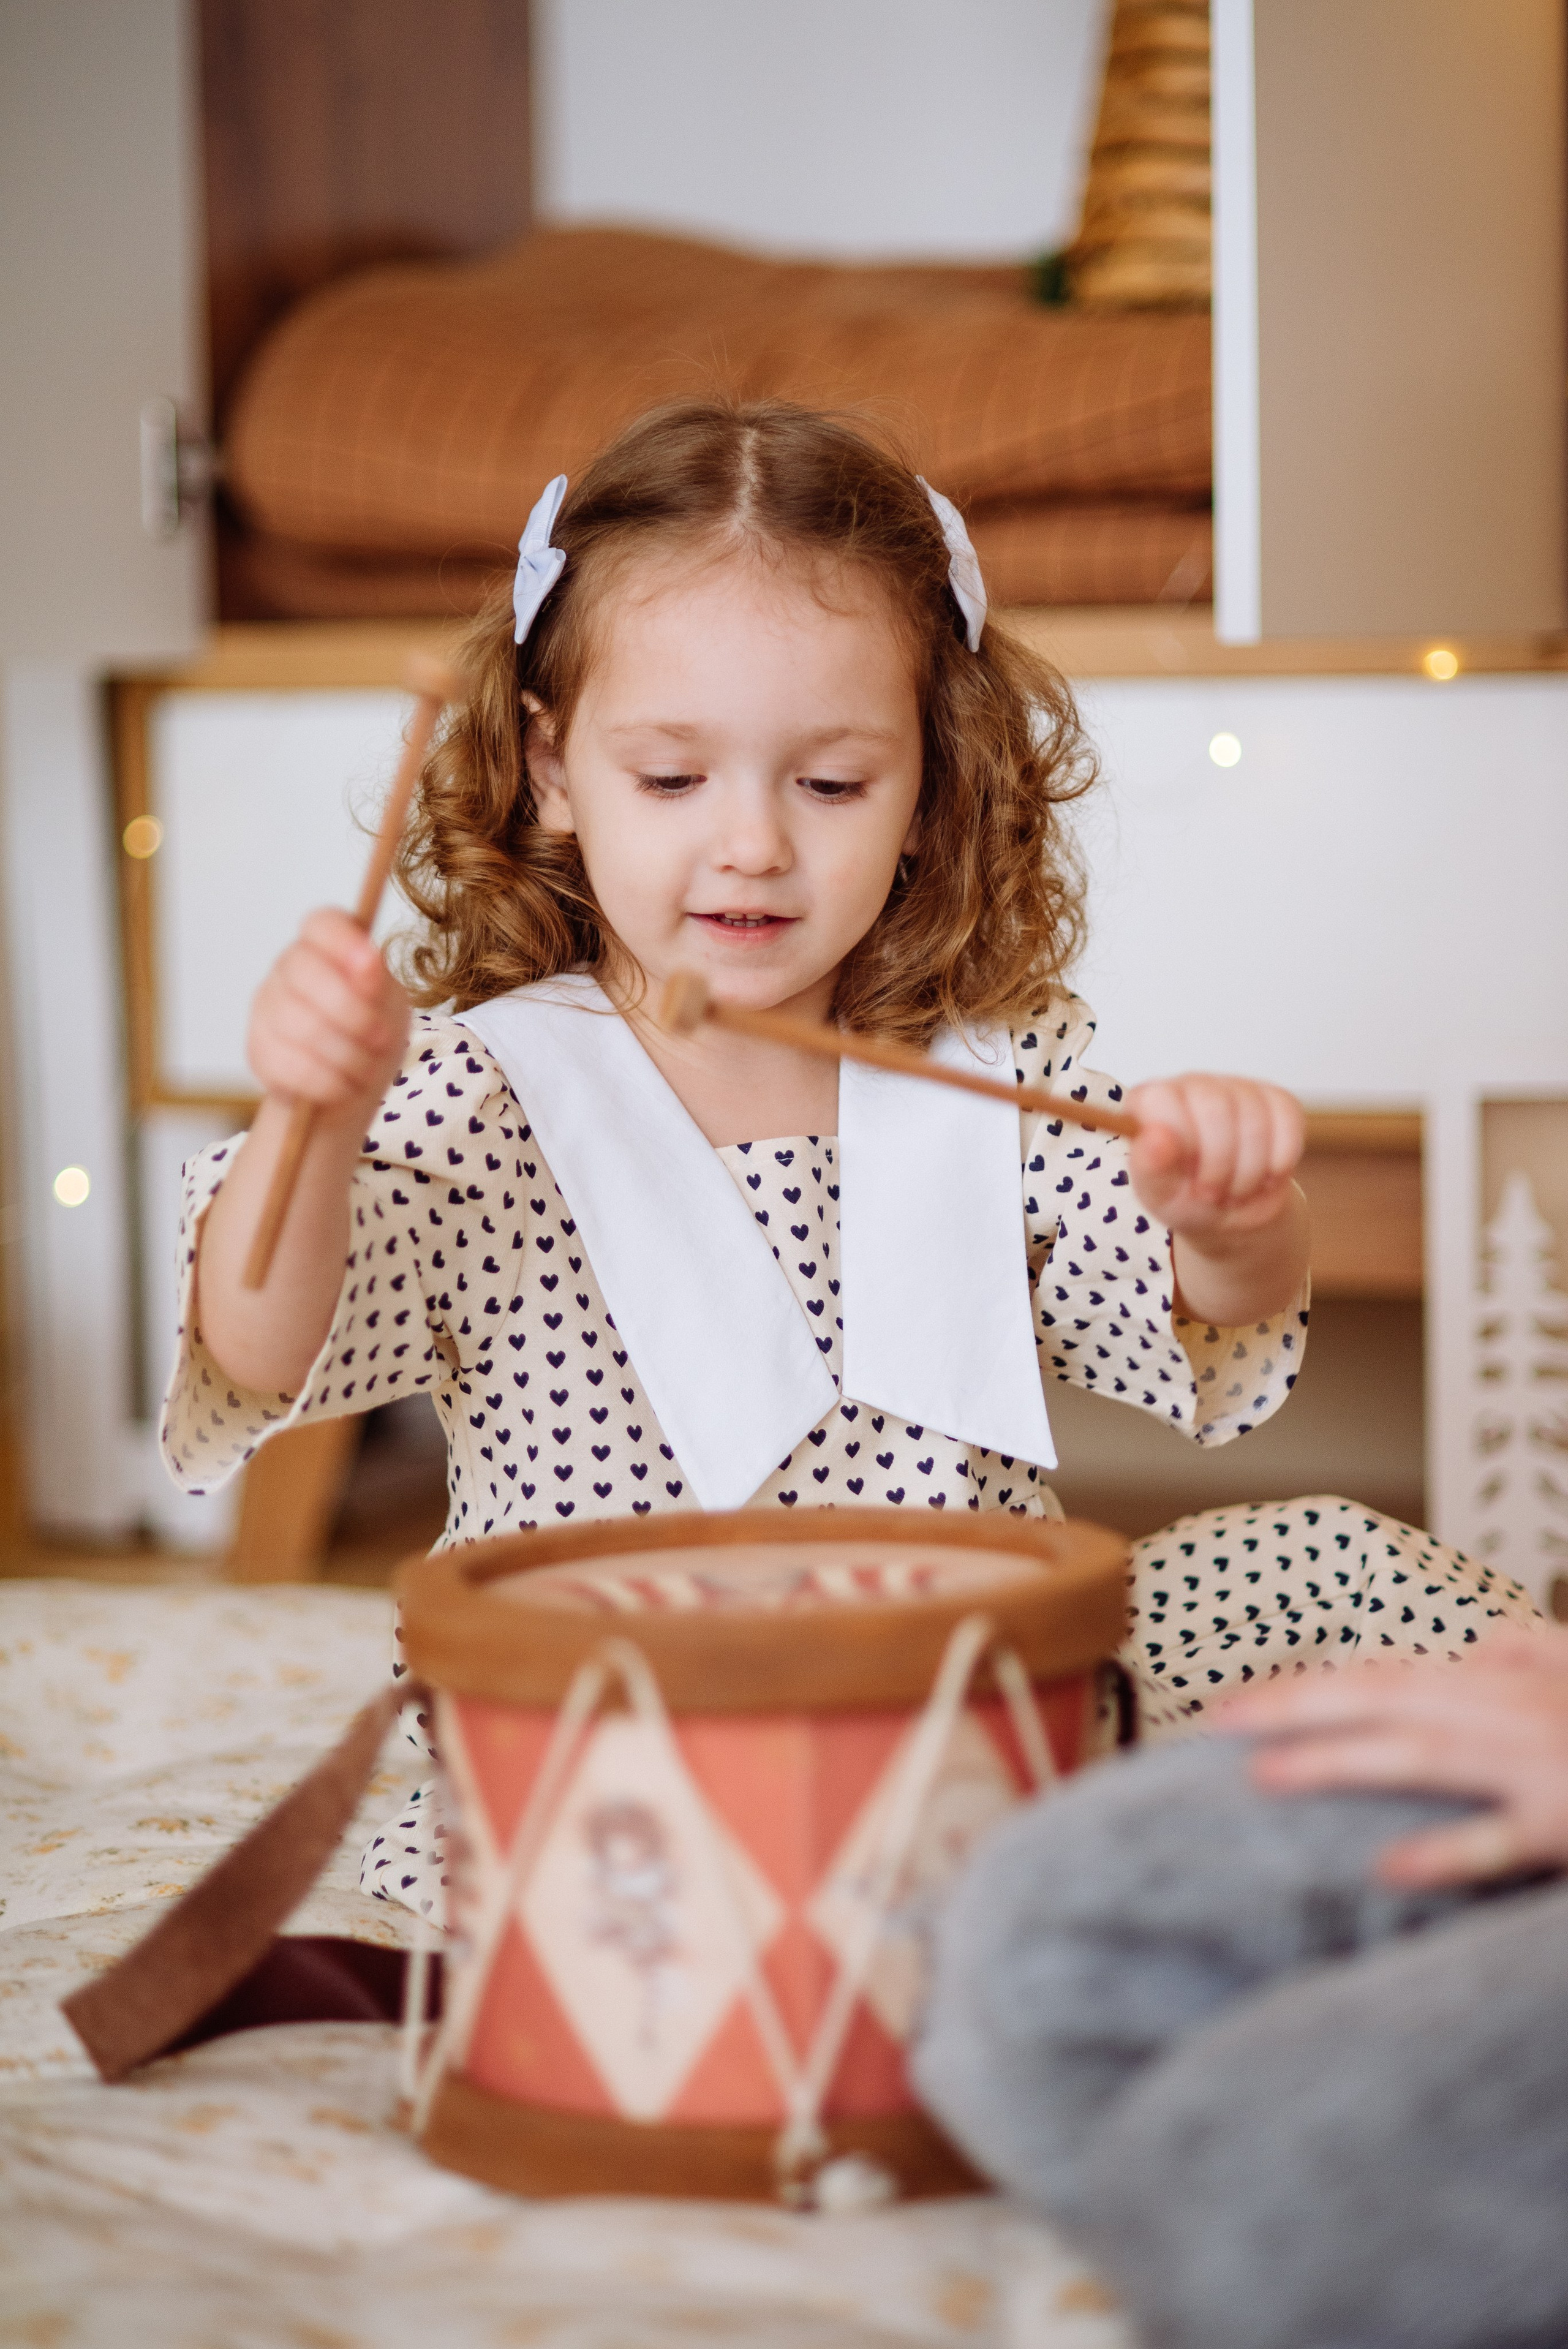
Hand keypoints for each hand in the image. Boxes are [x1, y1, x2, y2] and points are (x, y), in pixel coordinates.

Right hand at [248, 907, 408, 1125]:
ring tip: (367, 1068)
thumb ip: (377, 983)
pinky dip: (326, 1080)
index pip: (322, 924)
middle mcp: (288, 969)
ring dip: (345, 1052)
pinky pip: (288, 1063)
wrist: (351, 1085)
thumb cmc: (373, 1033)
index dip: (343, 941)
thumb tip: (367, 964)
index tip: (371, 963)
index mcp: (326, 947)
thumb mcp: (389, 1005)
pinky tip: (344, 1085)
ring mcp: (266, 1007)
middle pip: (305, 971)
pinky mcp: (258, 1049)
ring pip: (298, 1022)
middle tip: (381, 1037)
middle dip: (351, 1010)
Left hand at [1127, 1073, 1303, 1241]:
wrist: (1230, 1212)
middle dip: (1219, 1166)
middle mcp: (1192, 1086)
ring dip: (1250, 1171)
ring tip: (1235, 1190)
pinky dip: (1281, 1159)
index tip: (1188, 1180)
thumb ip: (1150, 1168)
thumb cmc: (1183, 1198)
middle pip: (1215, 1108)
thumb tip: (1154, 1138)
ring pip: (1255, 1119)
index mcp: (1151, 1101)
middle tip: (1212, 1194)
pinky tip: (1266, 1176)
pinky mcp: (1275, 1100)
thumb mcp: (1159, 1195)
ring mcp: (1236, 1088)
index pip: (1164, 1101)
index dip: (1183, 1146)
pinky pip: (1287, 1118)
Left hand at [1216, 1627, 1567, 1887]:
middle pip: (1384, 1701)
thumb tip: (1474, 1650)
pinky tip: (1387, 1867)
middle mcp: (1507, 1715)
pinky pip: (1499, 1840)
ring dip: (1340, 1761)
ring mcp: (1535, 1768)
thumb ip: (1526, 1654)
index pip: (1386, 1678)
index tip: (1237, 1703)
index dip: (1309, 1687)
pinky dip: (1446, 1851)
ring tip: (1265, 1774)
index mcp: (1502, 1684)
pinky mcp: (1564, 1825)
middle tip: (1219, 1722)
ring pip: (1422, 1755)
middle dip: (1296, 1708)